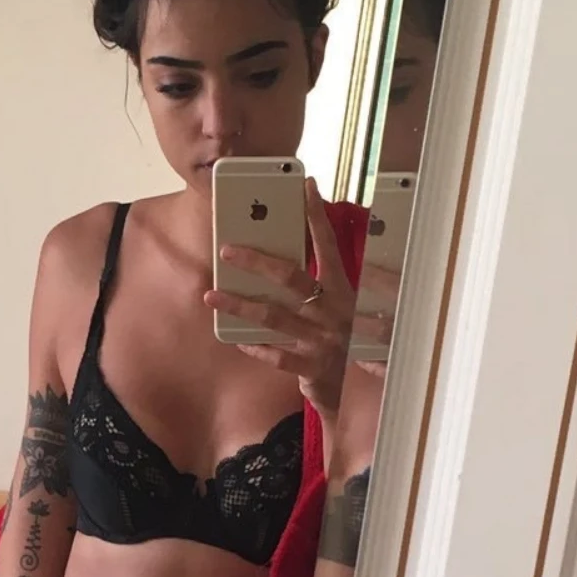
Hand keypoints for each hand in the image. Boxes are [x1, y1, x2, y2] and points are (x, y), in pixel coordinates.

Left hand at [205, 178, 354, 417]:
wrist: (365, 390)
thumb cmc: (348, 340)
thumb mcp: (344, 307)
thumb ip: (323, 283)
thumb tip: (292, 254)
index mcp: (344, 290)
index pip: (329, 246)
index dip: (318, 216)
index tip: (306, 186)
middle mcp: (333, 310)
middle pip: (291, 278)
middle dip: (257, 261)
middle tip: (227, 250)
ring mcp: (321, 339)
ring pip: (274, 317)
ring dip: (239, 304)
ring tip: (212, 295)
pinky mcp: (312, 367)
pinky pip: (276, 355)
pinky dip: (255, 345)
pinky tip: (236, 338)